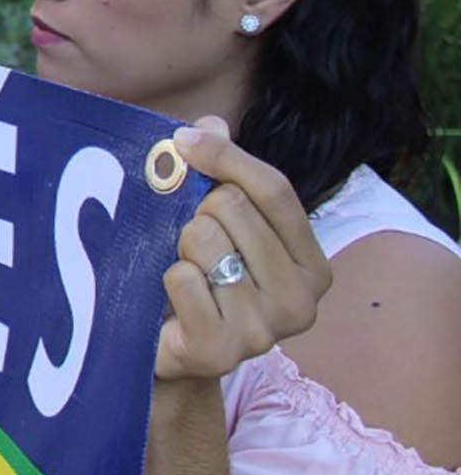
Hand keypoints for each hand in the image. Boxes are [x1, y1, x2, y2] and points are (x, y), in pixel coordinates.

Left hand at [155, 117, 331, 381]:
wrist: (162, 352)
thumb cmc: (195, 278)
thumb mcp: (213, 223)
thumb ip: (218, 173)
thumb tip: (210, 122)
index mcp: (311, 264)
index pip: (274, 189)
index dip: (226, 156)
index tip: (182, 141)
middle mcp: (302, 301)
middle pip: (233, 209)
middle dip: (194, 215)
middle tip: (187, 247)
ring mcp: (265, 331)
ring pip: (204, 239)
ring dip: (178, 249)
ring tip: (182, 276)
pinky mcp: (221, 351)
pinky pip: (181, 278)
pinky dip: (165, 279)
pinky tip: (170, 303)